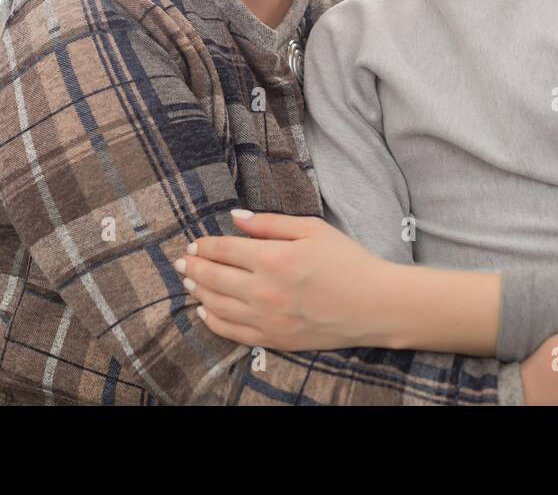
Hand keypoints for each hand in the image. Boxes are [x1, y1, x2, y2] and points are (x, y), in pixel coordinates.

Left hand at [176, 209, 390, 350]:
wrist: (375, 305)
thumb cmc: (348, 261)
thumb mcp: (313, 229)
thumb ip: (271, 223)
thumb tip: (236, 217)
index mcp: (274, 258)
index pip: (224, 249)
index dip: (204, 245)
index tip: (195, 242)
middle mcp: (264, 290)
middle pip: (213, 277)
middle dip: (194, 266)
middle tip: (183, 261)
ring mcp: (266, 319)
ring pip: (216, 305)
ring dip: (199, 291)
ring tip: (190, 281)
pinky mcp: (273, 339)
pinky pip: (231, 332)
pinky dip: (212, 320)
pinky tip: (205, 310)